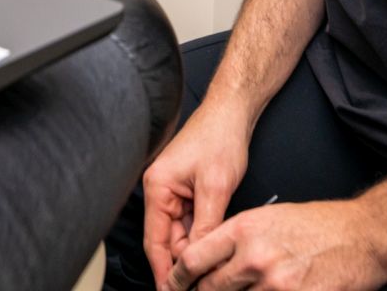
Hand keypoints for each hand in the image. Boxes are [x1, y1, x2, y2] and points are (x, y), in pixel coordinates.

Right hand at [142, 100, 254, 287]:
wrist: (231, 113)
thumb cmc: (219, 137)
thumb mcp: (215, 187)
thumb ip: (206, 225)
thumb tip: (200, 258)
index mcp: (157, 188)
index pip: (155, 241)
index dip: (164, 272)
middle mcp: (160, 191)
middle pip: (168, 241)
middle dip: (183, 264)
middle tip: (200, 286)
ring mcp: (173, 192)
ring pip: (181, 234)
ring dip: (195, 250)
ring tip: (211, 272)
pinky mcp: (187, 191)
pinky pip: (191, 223)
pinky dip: (201, 236)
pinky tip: (213, 250)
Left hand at [165, 201, 386, 290]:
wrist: (363, 235)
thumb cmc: (318, 225)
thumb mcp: (269, 218)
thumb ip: (236, 240)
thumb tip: (208, 263)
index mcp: (244, 229)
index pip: (194, 259)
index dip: (177, 279)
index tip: (172, 287)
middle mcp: (255, 256)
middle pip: (209, 288)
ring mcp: (275, 282)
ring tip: (240, 289)